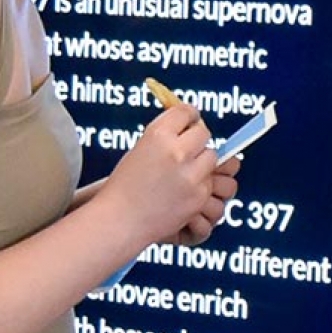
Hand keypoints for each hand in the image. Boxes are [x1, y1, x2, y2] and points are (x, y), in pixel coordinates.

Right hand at [109, 105, 233, 246]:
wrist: (119, 220)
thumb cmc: (125, 186)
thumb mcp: (140, 149)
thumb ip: (166, 136)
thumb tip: (190, 125)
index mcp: (158, 135)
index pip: (186, 112)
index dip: (189, 116)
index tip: (190, 120)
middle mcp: (176, 152)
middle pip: (203, 133)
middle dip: (196, 141)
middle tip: (186, 151)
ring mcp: (190, 175)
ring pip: (212, 157)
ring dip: (202, 163)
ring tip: (184, 173)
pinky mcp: (199, 196)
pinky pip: (211, 182)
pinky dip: (201, 186)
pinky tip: (183, 191)